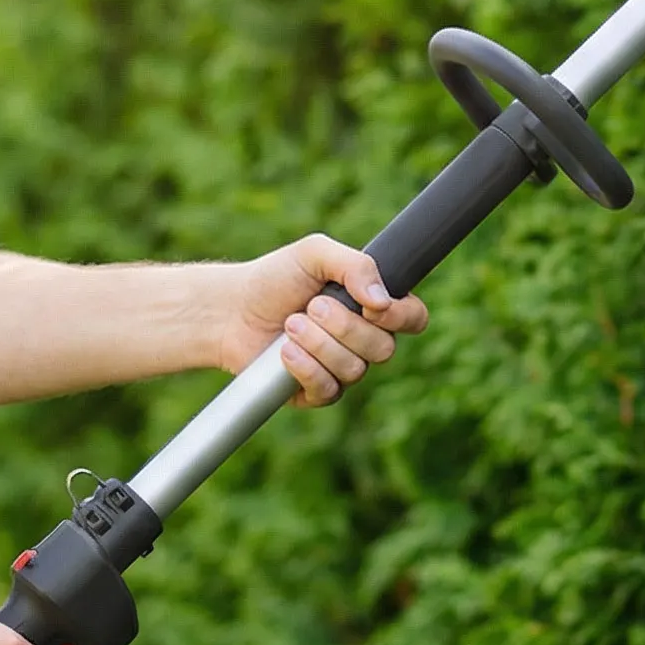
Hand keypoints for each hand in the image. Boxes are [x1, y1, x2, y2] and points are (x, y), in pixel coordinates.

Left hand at [217, 233, 429, 402]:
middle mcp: (364, 340)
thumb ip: (356, 266)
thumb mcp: (315, 254)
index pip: (414, 318)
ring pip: (355, 369)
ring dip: (318, 343)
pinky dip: (305, 368)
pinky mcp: (316, 391)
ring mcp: (342, 368)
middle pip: (384, 348)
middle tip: (311, 305)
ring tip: (290, 324)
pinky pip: (329, 390)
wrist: (231, 309)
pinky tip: (285, 351)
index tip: (369, 305)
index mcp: (372, 305)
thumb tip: (382, 301)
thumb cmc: (275, 278)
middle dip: (344, 326)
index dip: (399, 316)